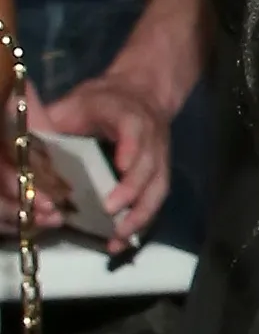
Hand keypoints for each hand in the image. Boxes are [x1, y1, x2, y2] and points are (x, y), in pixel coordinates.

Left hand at [28, 76, 169, 247]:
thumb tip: (24, 144)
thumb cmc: (101, 101)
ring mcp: (159, 158)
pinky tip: (122, 240)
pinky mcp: (160, 175)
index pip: (135, 129)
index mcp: (128, 114)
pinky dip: (141, 222)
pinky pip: (155, 201)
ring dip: (140, 214)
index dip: (131, 148)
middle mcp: (151, 137)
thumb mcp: (75, 103)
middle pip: (149, 165)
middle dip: (132, 190)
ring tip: (118, 236)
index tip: (120, 167)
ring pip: (157, 187)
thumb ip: (54, 121)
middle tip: (110, 211)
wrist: (141, 94)